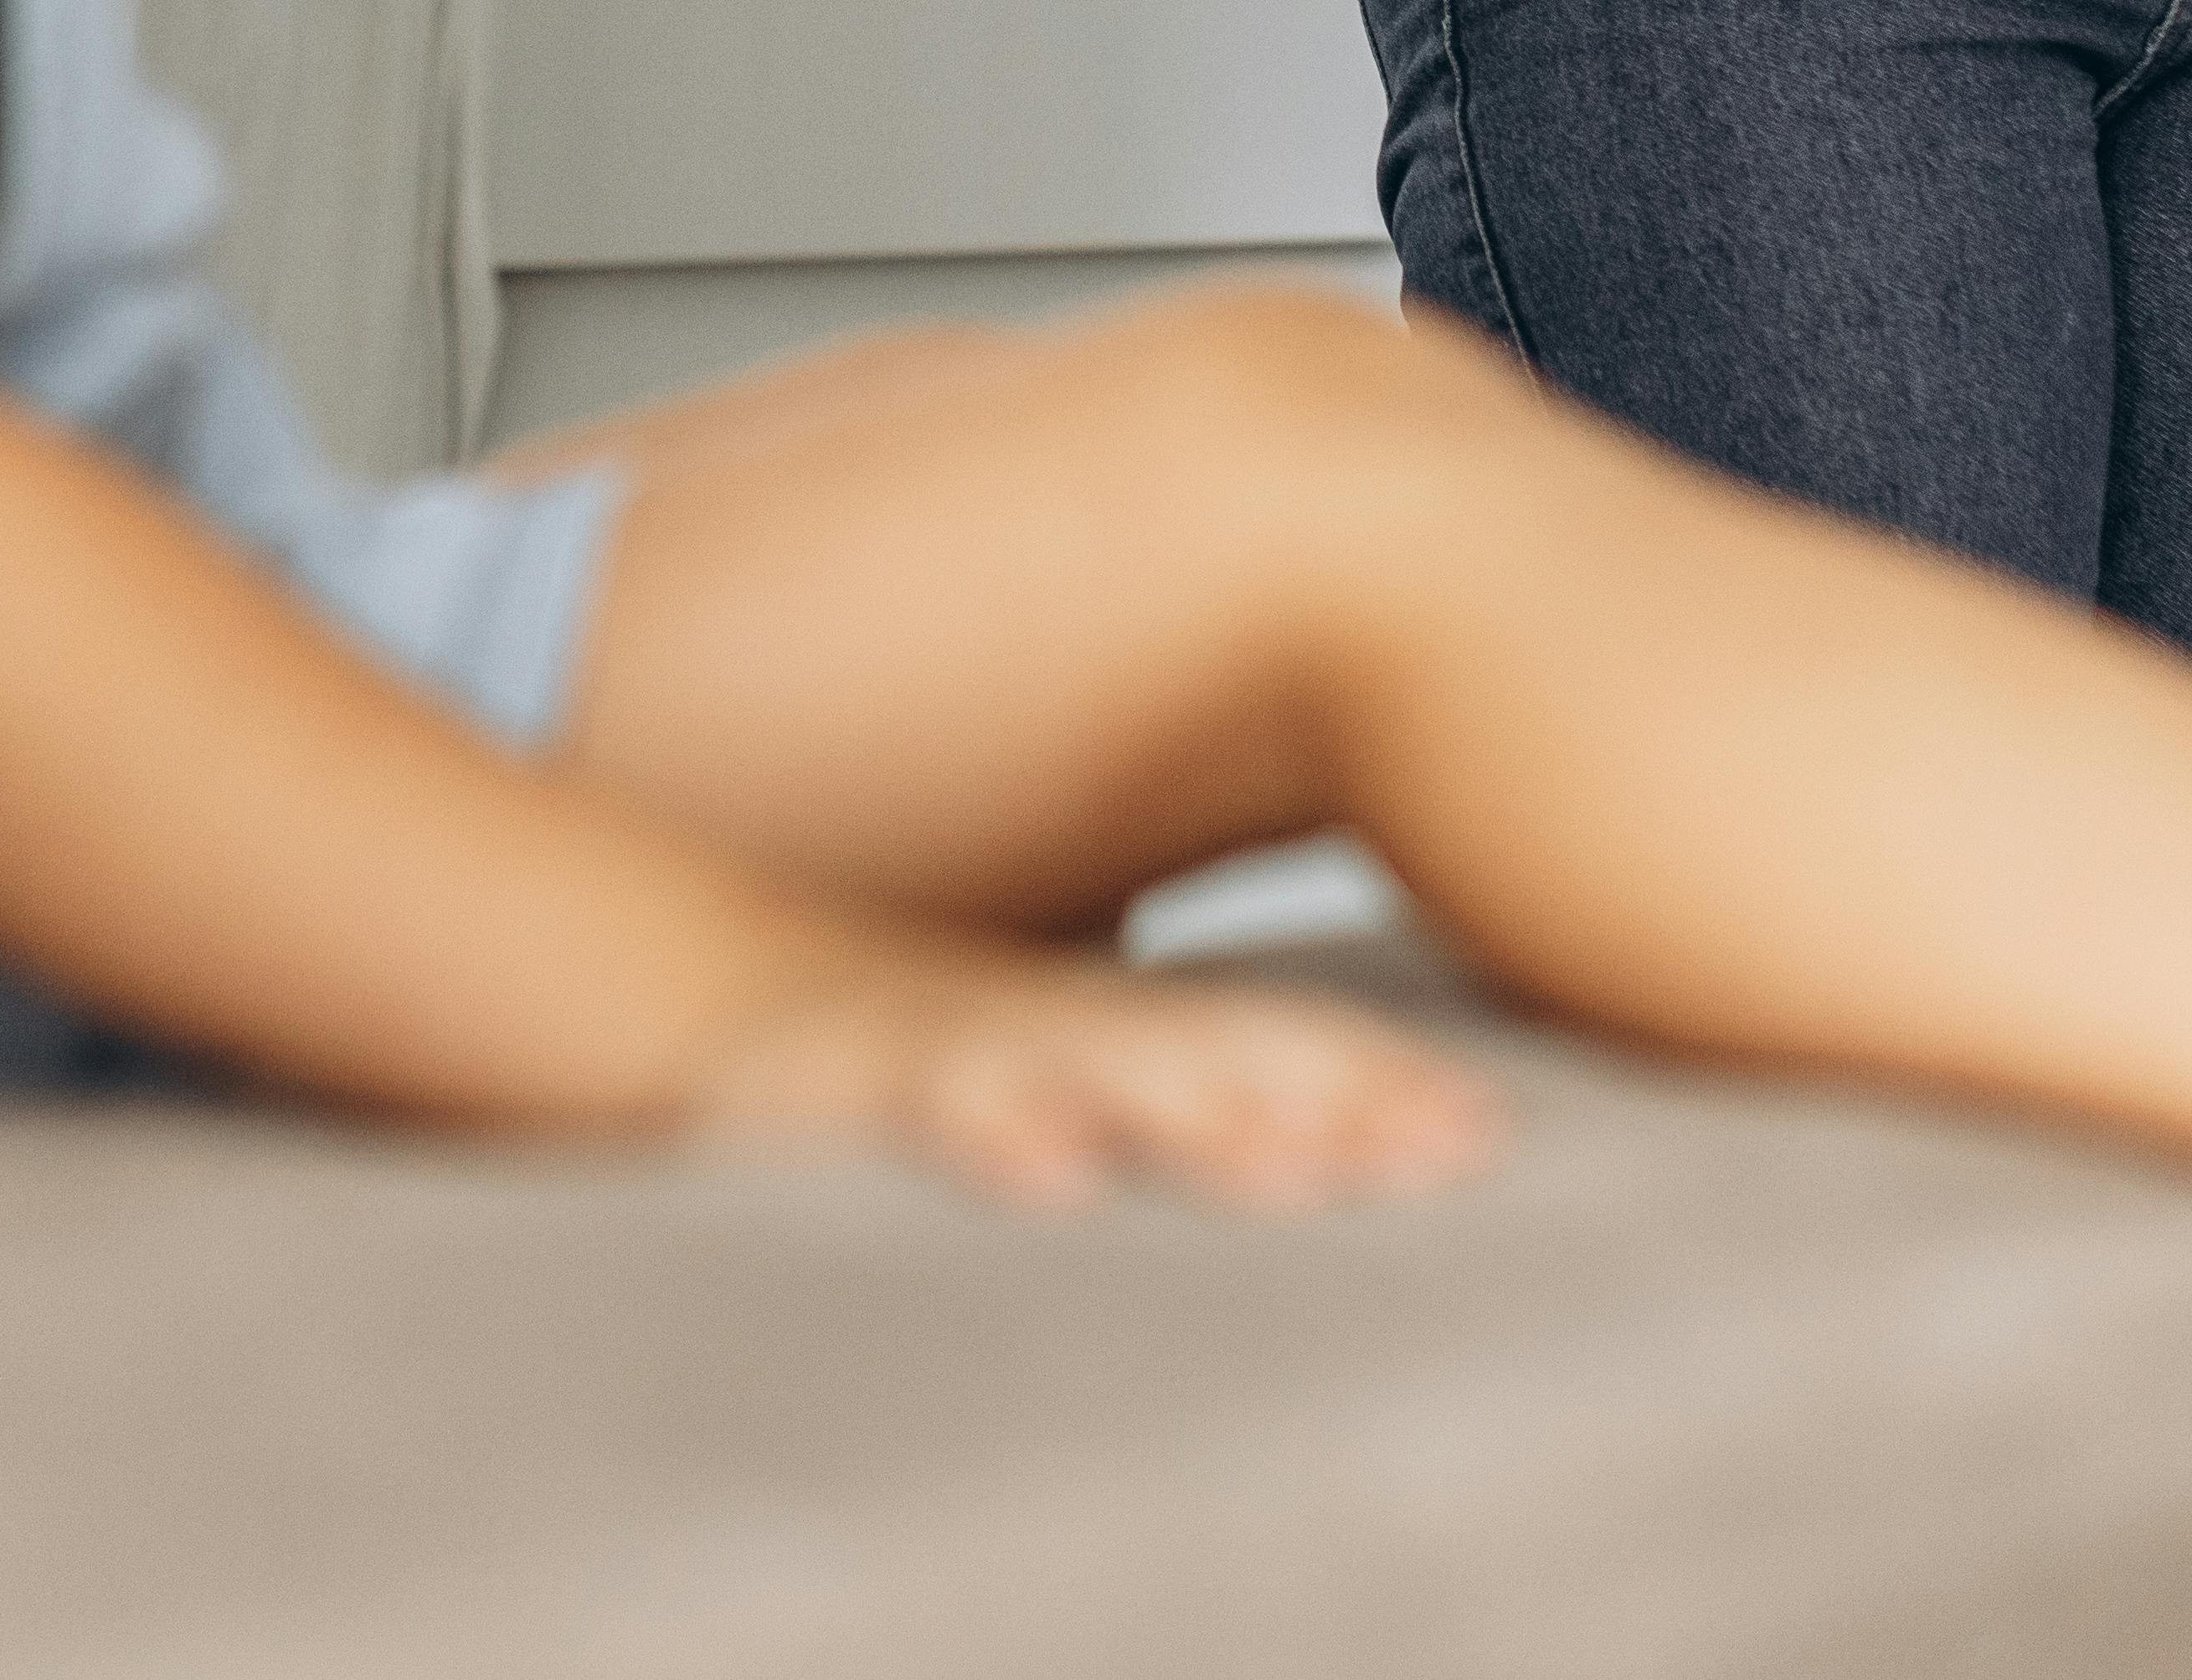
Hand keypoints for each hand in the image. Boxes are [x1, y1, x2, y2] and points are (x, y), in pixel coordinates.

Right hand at [684, 933, 1509, 1214]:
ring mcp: (948, 1055)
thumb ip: (1167, 1125)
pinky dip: (987, 1137)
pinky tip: (1046, 1178)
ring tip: (1295, 1164)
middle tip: (1447, 1148)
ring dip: (1194, 1111)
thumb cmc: (906, 1074)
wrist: (706, 1008)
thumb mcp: (1045, 1099)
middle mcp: (1049, 1038)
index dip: (1374, 1091)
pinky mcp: (837, 1087)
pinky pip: (918, 1109)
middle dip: (1334, 1099)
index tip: (1485, 1138)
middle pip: (1213, 1058)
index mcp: (1111, 1045)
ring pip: (1085, 1074)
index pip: (1266, 1056)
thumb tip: (1309, 1182)